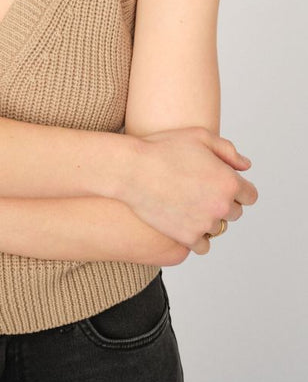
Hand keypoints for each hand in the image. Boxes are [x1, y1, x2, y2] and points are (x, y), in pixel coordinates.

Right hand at [125, 126, 257, 254]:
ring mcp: (205, 224)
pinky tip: (184, 221)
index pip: (250, 195)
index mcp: (228, 181)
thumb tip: (245, 166)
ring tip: (188, 203)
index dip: (238, 189)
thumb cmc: (162, 148)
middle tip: (200, 191)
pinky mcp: (187, 238)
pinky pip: (203, 245)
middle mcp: (221, 205)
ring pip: (218, 228)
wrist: (131, 170)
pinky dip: (197, 236)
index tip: (223, 185)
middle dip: (223, 202)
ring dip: (209, 219)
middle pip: (235, 213)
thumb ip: (227, 150)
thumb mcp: (199, 136)